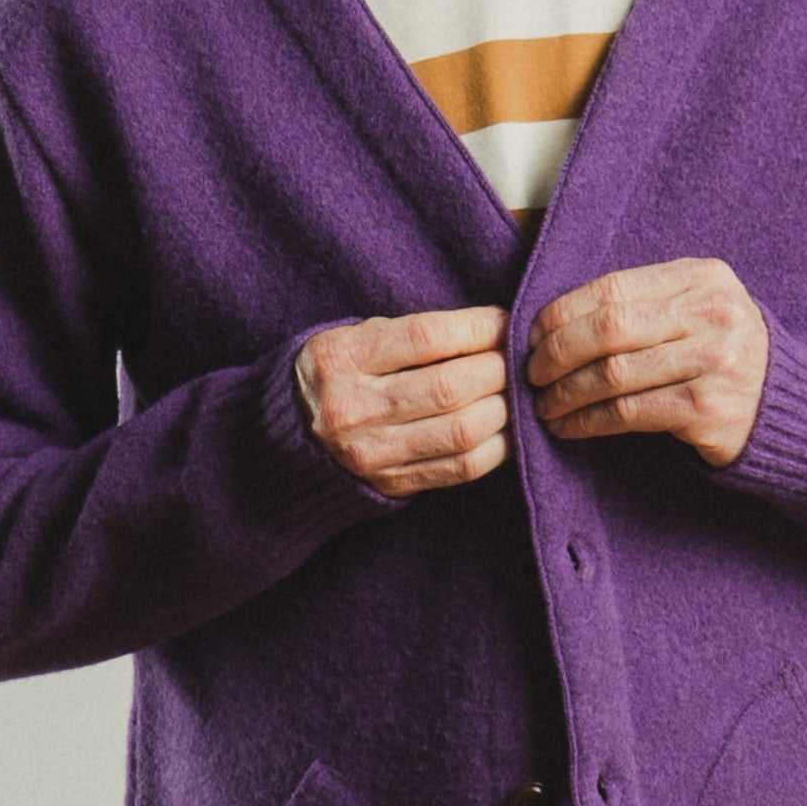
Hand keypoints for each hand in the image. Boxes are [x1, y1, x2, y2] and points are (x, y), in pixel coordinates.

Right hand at [299, 306, 511, 496]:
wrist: (288, 438)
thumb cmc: (338, 374)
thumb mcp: (355, 338)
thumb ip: (413, 335)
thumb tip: (491, 330)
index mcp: (341, 358)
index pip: (427, 338)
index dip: (478, 328)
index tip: (505, 322)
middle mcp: (353, 408)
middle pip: (450, 388)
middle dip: (498, 369)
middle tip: (518, 359)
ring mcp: (372, 452)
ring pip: (462, 430)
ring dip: (503, 408)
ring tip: (515, 391)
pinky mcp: (392, 483)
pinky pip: (461, 468)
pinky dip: (497, 446)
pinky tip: (507, 427)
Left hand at [526, 261, 771, 470]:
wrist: (787, 410)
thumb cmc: (725, 358)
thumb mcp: (699, 311)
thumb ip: (647, 304)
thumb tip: (558, 317)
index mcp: (703, 278)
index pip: (614, 288)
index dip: (563, 312)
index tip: (532, 335)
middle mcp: (711, 314)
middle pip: (609, 328)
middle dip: (557, 352)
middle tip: (531, 373)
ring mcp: (712, 361)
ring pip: (614, 373)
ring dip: (567, 392)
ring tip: (543, 405)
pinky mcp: (707, 409)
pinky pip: (628, 413)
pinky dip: (589, 421)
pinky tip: (568, 427)